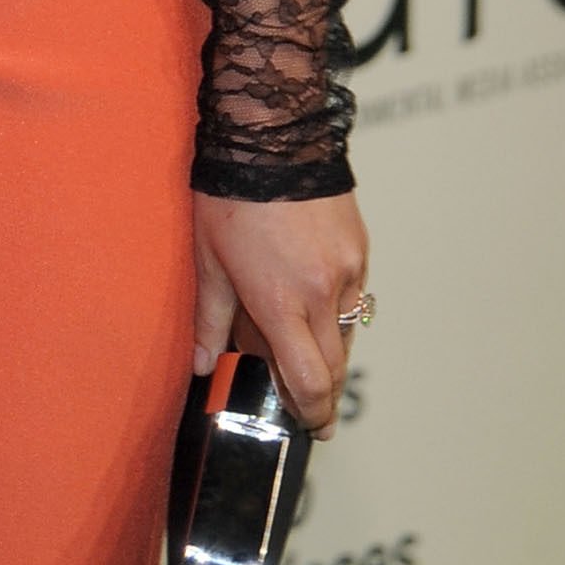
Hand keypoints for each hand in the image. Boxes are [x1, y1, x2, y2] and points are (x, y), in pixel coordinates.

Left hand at [191, 189, 368, 436]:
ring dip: (327, 353)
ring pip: (345, 335)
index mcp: (280, 301)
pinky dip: (335, 314)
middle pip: (333, 368)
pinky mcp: (359, 251)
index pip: (308, 381)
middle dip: (322, 394)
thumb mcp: (208, 260)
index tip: (310, 427)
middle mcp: (321, 294)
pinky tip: (311, 304)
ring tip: (303, 354)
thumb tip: (204, 364)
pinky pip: (352, 300)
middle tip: (309, 409)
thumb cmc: (230, 195)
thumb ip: (210, 319)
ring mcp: (347, 273)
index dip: (310, 413)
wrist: (272, 137)